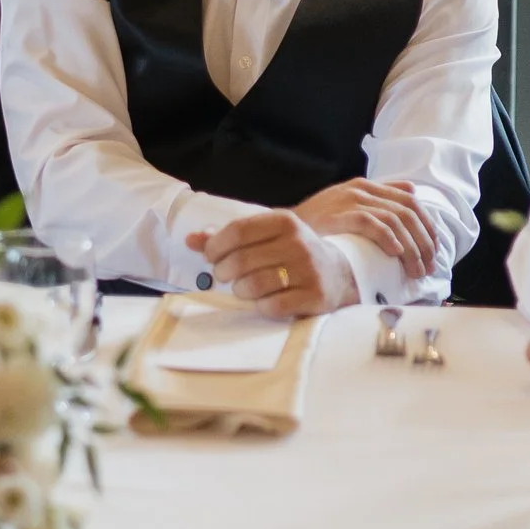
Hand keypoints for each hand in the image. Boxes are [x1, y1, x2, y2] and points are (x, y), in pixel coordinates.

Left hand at [185, 212, 357, 317]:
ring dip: (240, 290)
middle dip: (224, 272)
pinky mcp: (315, 297)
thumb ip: (228, 237)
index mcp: (284, 221)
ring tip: (243, 288)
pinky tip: (263, 301)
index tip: (211, 256)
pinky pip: (273, 306)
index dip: (216, 247)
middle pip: (241, 260)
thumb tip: (191, 239)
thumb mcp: (265, 236)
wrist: (338, 273)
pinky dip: (261, 306)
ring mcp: (308, 270)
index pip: (237, 231)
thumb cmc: (291, 252)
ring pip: (254, 285)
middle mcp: (298, 243)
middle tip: (226, 276)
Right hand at [292, 178, 441, 281]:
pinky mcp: (342, 214)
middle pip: (409, 212)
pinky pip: (376, 225)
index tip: (432, 249)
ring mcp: (352, 200)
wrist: (281, 230)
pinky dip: (391, 240)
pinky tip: (396, 255)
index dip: (426, 226)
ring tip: (415, 270)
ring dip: (412, 248)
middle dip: (424, 241)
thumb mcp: (345, 206)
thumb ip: (376, 200)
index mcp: (365, 186)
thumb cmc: (315, 225)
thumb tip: (411, 194)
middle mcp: (361, 189)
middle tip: (428, 266)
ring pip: (398, 220)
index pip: (410, 200)